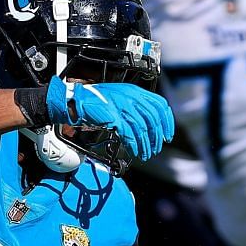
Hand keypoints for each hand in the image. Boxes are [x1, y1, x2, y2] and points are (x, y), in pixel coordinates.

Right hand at [45, 80, 175, 162]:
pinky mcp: (113, 115)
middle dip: (156, 138)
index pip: (160, 105)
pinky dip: (133, 144)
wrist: (77, 101)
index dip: (167, 122)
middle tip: (155, 149)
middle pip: (153, 119)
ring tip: (144, 154)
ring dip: (145, 145)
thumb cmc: (98, 102)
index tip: (167, 136)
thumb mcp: (120, 100)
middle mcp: (131, 96)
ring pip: (142, 128)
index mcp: (135, 91)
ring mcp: (121, 105)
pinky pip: (128, 133)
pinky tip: (134, 151)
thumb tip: (150, 127)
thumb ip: (135, 108)